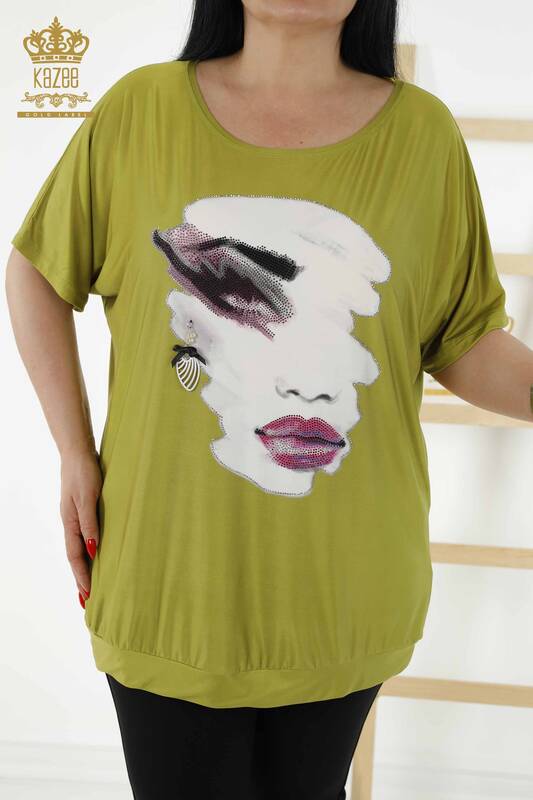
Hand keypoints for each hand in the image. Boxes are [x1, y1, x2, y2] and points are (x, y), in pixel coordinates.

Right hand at [60, 449, 102, 606]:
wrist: (78, 453)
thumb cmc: (85, 473)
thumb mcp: (88, 498)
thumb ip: (90, 524)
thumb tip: (93, 551)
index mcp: (70, 523)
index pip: (76, 557)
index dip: (82, 577)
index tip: (88, 596)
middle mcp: (71, 524)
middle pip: (75, 558)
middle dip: (81, 580)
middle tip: (87, 602)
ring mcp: (76, 518)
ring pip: (79, 549)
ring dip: (84, 569)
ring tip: (90, 586)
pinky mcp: (83, 511)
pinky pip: (85, 538)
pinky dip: (88, 552)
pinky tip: (95, 557)